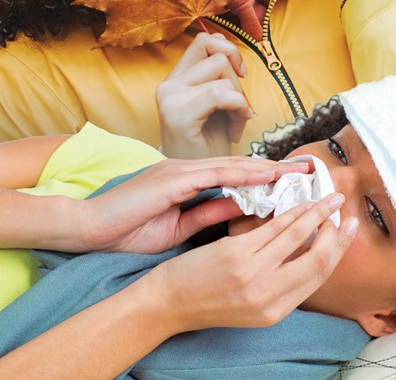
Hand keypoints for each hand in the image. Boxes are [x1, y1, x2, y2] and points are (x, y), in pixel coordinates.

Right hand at [79, 155, 310, 253]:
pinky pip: (215, 173)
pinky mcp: (173, 177)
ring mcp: (181, 168)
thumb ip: (209, 212)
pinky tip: (265, 175)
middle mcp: (189, 167)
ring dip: (267, 168)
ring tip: (296, 170)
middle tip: (308, 169)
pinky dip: (243, 174)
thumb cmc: (128, 229)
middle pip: (242, 165)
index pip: (237, 175)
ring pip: (234, 165)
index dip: (266, 177)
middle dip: (276, 168)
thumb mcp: (179, 225)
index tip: (294, 182)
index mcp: (190, 178)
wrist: (88, 228)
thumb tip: (240, 208)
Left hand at [148, 193, 358, 332]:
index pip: (318, 277)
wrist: (168, 304)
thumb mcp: (252, 306)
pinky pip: (274, 227)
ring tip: (330, 199)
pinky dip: (291, 212)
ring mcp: (253, 273)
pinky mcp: (237, 254)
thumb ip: (278, 284)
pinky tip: (299, 202)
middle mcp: (269, 295)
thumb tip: (304, 255)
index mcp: (276, 310)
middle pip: (318, 259)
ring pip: (298, 237)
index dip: (338, 251)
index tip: (348, 232)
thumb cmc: (207, 300)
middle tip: (345, 213)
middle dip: (336, 233)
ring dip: (318, 214)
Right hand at [157, 33, 251, 157]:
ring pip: (223, 74)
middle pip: (218, 54)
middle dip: (238, 79)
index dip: (229, 49)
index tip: (240, 74)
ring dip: (240, 99)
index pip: (205, 40)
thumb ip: (217, 74)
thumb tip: (226, 42)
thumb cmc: (208, 145)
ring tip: (234, 123)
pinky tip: (235, 130)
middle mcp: (168, 85)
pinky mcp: (178, 115)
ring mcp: (170, 99)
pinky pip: (221, 94)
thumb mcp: (216, 103)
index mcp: (176, 79)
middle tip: (238, 107)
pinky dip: (239, 109)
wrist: (196, 185)